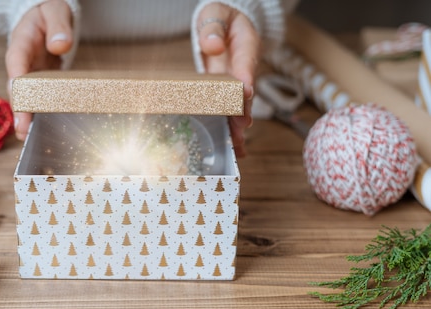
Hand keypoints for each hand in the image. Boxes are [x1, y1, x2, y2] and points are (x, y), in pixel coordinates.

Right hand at [6, 0, 72, 139]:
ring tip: (28, 137)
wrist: (45, 17)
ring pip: (25, 98)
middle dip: (19, 110)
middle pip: (17, 89)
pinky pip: (38, 100)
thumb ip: (57, 26)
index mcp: (20, 44)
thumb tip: (60, 47)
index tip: (19, 102)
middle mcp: (21, 63)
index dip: (16, 85)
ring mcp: (28, 75)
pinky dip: (40, 114)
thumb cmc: (49, 13)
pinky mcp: (39, 83)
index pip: (15, 65)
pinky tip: (45, 130)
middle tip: (23, 131)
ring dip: (27, 118)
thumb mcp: (54, 11)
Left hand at [197, 3, 259, 156]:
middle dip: (243, 112)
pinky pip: (230, 109)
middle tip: (239, 129)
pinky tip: (233, 146)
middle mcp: (245, 67)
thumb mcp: (215, 14)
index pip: (246, 64)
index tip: (245, 93)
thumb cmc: (220, 18)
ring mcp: (237, 81)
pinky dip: (231, 127)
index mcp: (246, 45)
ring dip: (238, 126)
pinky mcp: (227, 91)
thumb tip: (211, 46)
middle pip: (246, 92)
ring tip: (237, 146)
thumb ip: (213, 27)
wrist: (226, 22)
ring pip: (240, 106)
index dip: (245, 79)